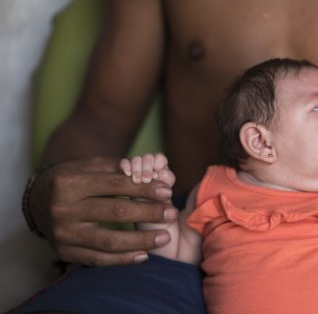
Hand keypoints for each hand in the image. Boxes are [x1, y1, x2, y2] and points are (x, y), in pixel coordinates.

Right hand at [29, 157, 177, 265]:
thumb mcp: (89, 166)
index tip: (167, 191)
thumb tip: (153, 171)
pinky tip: (144, 255)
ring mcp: (62, 234)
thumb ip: (118, 169)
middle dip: (148, 212)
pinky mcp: (64, 253)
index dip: (143, 188)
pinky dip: (123, 260)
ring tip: (165, 237)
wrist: (38, 200)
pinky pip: (98, 259)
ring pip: (109, 241)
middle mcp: (63, 209)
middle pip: (115, 212)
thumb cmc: (72, 179)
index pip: (115, 185)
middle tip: (171, 212)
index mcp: (69, 183)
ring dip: (141, 241)